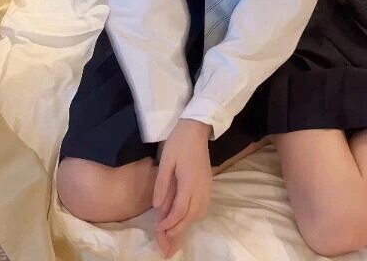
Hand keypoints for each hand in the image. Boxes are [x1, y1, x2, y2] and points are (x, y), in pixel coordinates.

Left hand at [153, 119, 212, 257]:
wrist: (196, 127)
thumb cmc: (179, 142)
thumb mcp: (166, 160)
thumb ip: (162, 184)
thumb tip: (157, 207)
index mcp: (189, 181)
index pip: (180, 210)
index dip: (169, 223)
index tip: (158, 229)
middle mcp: (201, 187)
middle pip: (191, 216)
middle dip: (178, 229)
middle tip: (165, 239)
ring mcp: (207, 185)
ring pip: (199, 212)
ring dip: (187, 223)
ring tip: (173, 228)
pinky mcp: (208, 183)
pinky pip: (203, 205)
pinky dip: (194, 215)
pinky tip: (185, 215)